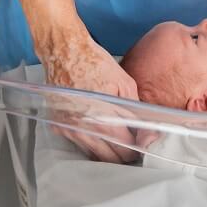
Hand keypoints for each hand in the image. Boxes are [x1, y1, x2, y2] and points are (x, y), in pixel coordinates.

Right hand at [43, 33, 141, 162]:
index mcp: (103, 118)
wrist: (64, 51)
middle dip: (124, 154)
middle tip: (134, 148)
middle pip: (109, 156)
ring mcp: (69, 128)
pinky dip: (92, 143)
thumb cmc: (94, 62)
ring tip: (120, 143)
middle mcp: (84, 128)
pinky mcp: (59, 124)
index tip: (144, 145)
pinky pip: (79, 143)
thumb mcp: (124, 82)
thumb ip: (135, 108)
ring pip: (93, 153)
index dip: (138, 148)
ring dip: (108, 151)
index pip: (125, 146)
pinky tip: (101, 135)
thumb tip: (146, 127)